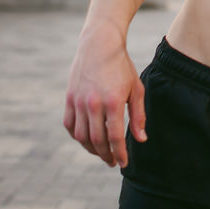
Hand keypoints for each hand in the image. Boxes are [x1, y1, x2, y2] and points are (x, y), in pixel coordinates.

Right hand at [62, 22, 146, 167]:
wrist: (99, 45)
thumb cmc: (122, 67)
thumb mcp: (136, 88)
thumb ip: (138, 115)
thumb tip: (141, 139)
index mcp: (112, 102)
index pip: (114, 137)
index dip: (119, 153)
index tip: (123, 163)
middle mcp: (92, 104)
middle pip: (97, 140)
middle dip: (106, 155)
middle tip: (113, 161)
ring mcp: (78, 101)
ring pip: (81, 136)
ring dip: (91, 149)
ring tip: (102, 153)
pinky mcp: (69, 98)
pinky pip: (70, 125)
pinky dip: (78, 136)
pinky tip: (88, 139)